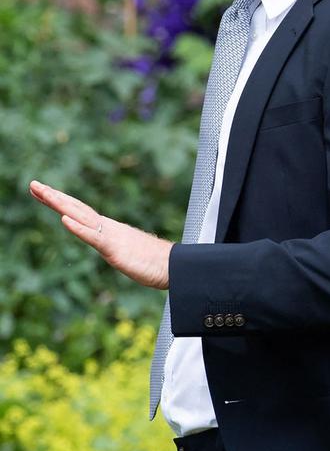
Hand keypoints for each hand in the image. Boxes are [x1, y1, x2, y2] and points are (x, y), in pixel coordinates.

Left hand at [29, 180, 171, 289]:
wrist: (175, 266)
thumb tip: (116, 246)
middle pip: (77, 208)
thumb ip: (119, 246)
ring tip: (43, 193)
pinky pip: (94, 237)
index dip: (61, 200)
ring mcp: (111, 236)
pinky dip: (78, 228)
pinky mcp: (115, 249)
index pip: (80, 211)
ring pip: (81, 217)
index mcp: (109, 229)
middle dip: (53, 196)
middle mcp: (108, 228)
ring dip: (60, 205)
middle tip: (33, 184)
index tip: (42, 191)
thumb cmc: (154, 262)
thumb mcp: (128, 253)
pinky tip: (64, 220)